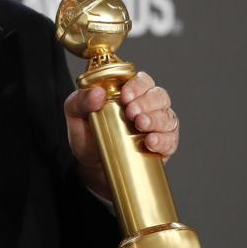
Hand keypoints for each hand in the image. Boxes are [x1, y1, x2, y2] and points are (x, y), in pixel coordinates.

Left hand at [63, 71, 179, 199]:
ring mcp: (158, 125)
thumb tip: (97, 93)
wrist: (93, 166)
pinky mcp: (164, 145)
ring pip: (167, 116)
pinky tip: (151, 141)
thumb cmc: (87, 135)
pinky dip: (163, 140)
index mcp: (129, 92)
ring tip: (140, 125)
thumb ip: (80, 101)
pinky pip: (171, 140)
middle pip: (159, 96)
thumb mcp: (75, 116)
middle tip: (132, 113)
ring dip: (156, 120)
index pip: (142, 81)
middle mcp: (148, 106)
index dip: (137, 86)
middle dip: (147, 103)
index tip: (126, 96)